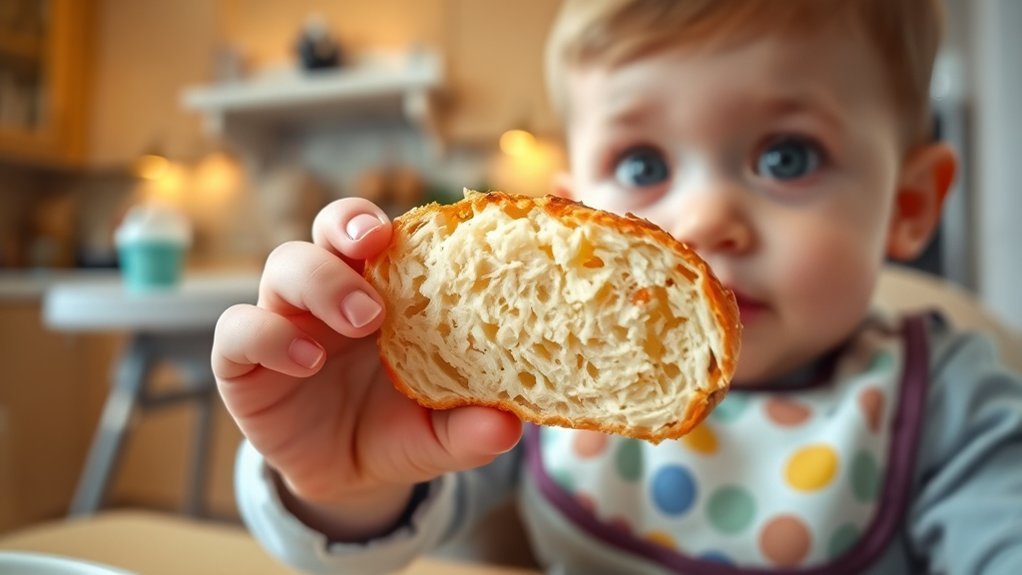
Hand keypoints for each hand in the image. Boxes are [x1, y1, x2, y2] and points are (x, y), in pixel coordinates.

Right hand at [212, 198, 521, 536]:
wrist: (345, 481)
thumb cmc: (397, 432)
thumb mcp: (438, 437)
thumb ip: (469, 429)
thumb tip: (509, 427)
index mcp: (384, 291)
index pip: (383, 234)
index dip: (398, 220)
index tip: (420, 229)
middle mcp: (331, 293)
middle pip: (327, 229)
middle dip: (350, 227)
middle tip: (379, 253)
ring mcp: (283, 320)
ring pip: (283, 266)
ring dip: (321, 281)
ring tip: (362, 321)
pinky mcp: (242, 361)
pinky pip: (238, 331)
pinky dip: (267, 335)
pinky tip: (305, 359)